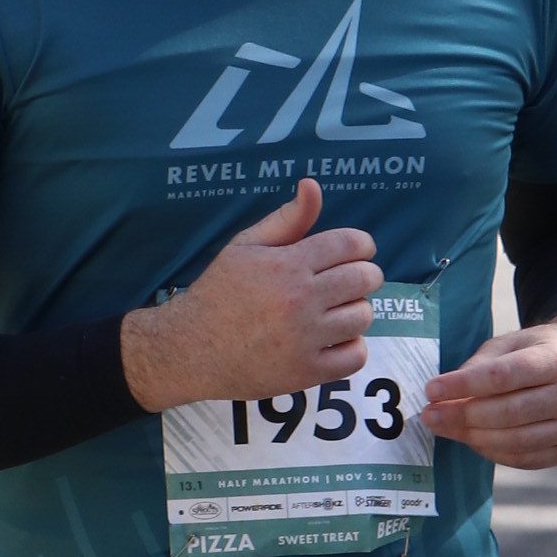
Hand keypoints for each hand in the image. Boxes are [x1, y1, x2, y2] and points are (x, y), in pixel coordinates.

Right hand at [120, 181, 378, 411]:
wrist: (190, 349)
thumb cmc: (219, 293)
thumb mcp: (245, 246)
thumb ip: (286, 218)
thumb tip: (312, 184)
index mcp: (287, 264)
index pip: (351, 244)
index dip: (362, 246)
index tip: (358, 253)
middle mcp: (300, 299)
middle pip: (364, 279)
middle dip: (365, 275)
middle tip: (351, 281)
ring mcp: (305, 338)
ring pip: (363, 316)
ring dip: (356, 311)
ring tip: (337, 311)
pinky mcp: (306, 371)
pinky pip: (356, 356)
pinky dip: (352, 347)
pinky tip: (334, 340)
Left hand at [419, 315, 556, 471]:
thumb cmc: (538, 352)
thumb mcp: (512, 344)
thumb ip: (480, 365)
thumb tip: (443, 395)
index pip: (504, 376)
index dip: (464, 385)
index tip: (431, 389)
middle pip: (508, 412)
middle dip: (462, 415)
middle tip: (429, 414)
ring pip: (513, 440)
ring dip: (471, 437)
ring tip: (444, 426)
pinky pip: (521, 458)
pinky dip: (491, 452)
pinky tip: (470, 439)